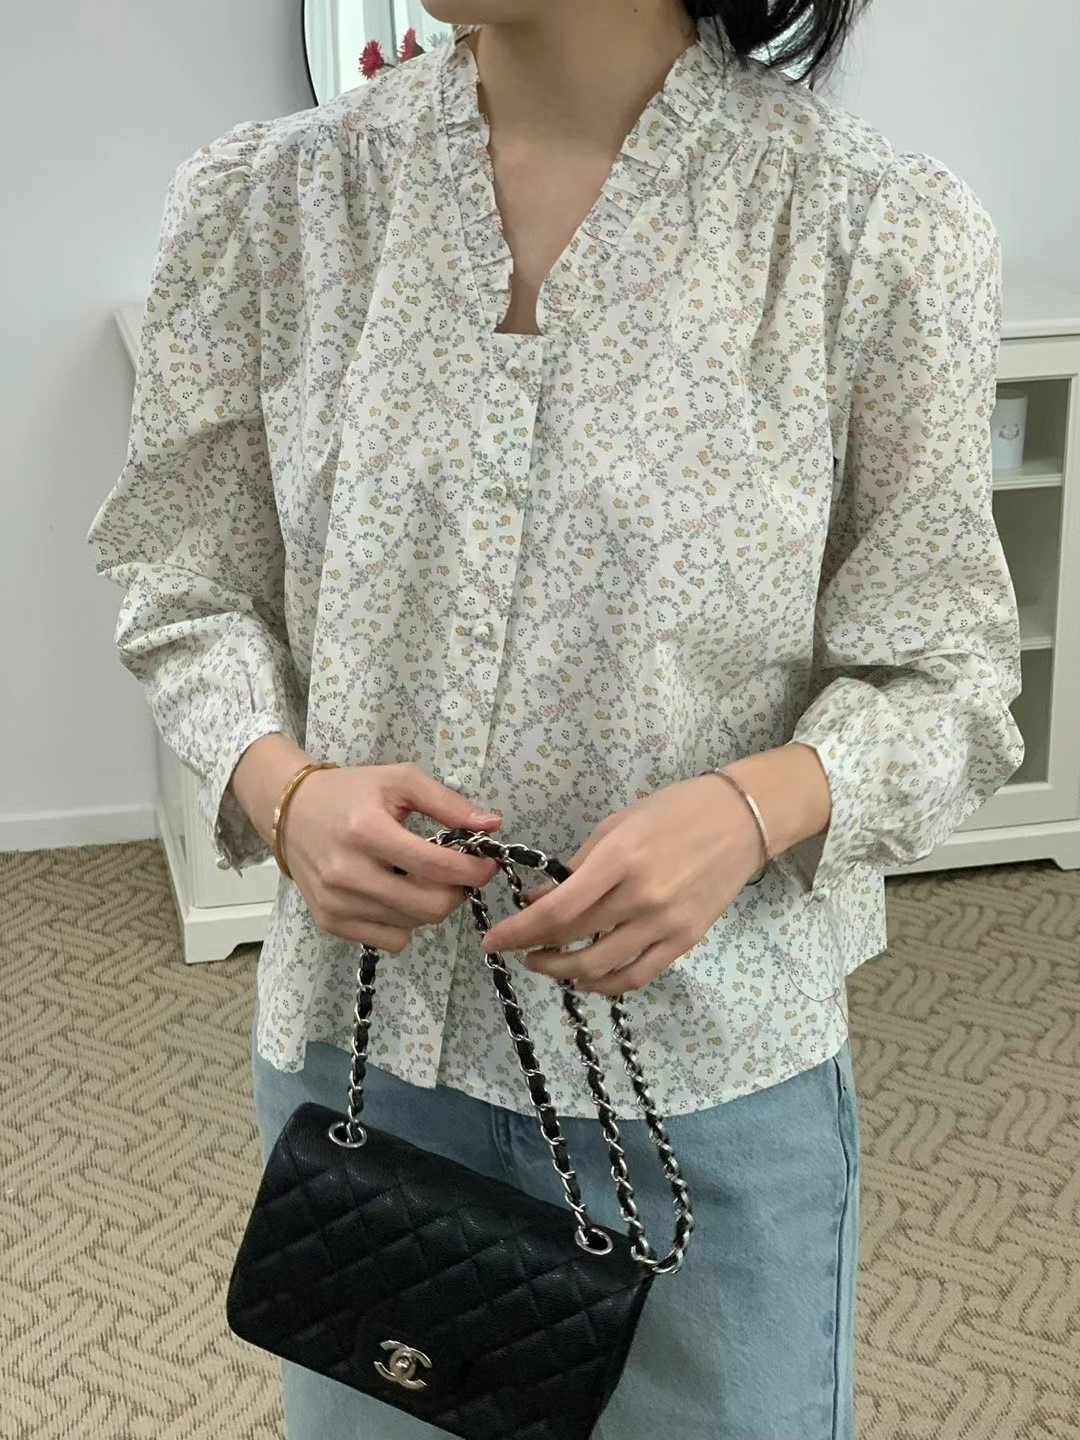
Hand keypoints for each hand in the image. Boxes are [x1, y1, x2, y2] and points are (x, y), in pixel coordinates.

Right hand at [231, 740, 503, 951]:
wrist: (290, 812)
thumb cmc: (351, 792)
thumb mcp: (400, 781)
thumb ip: (448, 803)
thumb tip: (492, 826)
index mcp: (367, 831)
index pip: (437, 867)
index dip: (475, 870)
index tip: (488, 864)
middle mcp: (348, 873)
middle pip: (430, 907)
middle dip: (457, 892)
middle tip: (457, 874)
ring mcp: (336, 903)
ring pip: (414, 926)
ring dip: (430, 905)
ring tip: (420, 878)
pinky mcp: (329, 922)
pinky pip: (391, 940)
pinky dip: (405, 922)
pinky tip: (394, 893)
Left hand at [479, 775, 765, 995]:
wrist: (741, 819)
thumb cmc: (674, 811)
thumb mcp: (617, 825)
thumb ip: (578, 866)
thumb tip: (539, 900)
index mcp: (619, 859)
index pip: (558, 911)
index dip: (519, 931)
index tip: (494, 940)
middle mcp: (641, 897)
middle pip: (573, 939)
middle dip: (533, 947)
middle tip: (514, 947)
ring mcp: (666, 923)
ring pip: (600, 967)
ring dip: (562, 972)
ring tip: (544, 963)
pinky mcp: (685, 940)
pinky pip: (636, 976)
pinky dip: (604, 984)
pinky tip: (585, 978)